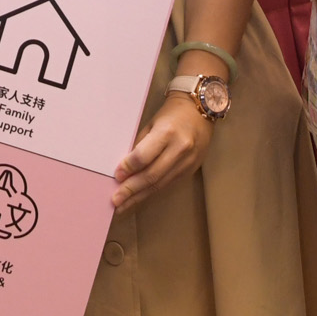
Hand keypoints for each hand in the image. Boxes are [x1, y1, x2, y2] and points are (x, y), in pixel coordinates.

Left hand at [110, 94, 213, 211]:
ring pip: (160, 184)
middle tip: (116, 200)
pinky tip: (140, 197)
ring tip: (124, 205)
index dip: (128, 168)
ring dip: (140, 196)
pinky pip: (168, 184)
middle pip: (152, 175)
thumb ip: (140, 145)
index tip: (116, 176)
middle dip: (131, 189)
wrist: (200, 111)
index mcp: (167, 133)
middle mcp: (179, 149)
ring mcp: (187, 162)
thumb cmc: (172, 114)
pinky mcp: (190, 170)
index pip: (144, 156)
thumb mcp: (152, 124)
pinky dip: (152, 191)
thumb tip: (125, 168)